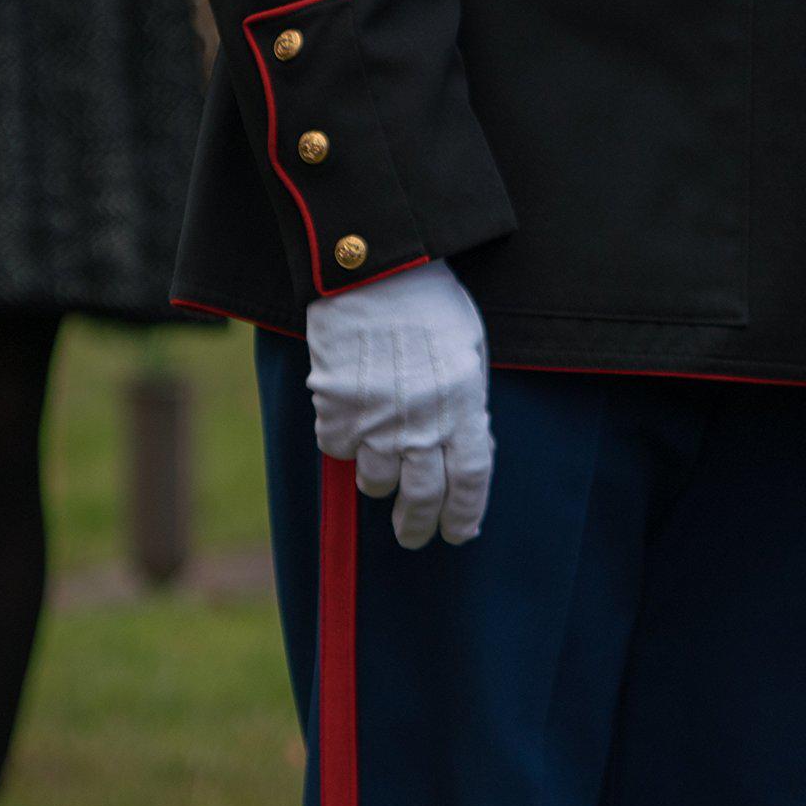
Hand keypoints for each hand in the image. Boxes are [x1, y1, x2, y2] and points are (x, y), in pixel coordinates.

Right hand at [304, 257, 492, 546]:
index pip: (470, 478)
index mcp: (464, 404)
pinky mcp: (336, 406)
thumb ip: (468, 402)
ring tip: (382, 480)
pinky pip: (338, 446)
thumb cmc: (430, 303)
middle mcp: (422, 420)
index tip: (458, 533)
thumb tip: (467, 448)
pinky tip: (351, 429)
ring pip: (376, 479)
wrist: (376, 269)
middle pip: (422, 494)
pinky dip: (345, 445)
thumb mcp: (469, 350)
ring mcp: (376, 417)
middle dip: (418, 525)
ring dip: (380, 485)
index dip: (465, 514)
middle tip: (413, 537)